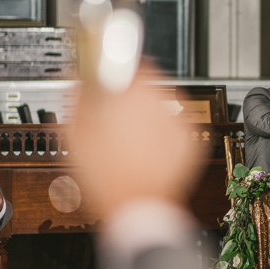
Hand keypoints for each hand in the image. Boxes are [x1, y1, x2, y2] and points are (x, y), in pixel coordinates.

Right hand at [72, 64, 194, 219]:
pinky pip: (176, 126)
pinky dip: (165, 132)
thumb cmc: (108, 178)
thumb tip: (80, 76)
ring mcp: (179, 121)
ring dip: (150, 112)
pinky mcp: (192, 139)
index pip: (130, 59)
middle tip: (116, 114)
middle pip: (148, 81)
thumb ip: (79, 97)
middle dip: (133, 93)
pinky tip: (149, 149)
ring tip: (132, 137)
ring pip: (164, 103)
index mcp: (132, 95)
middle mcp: (161, 103)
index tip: (112, 73)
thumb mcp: (77, 135)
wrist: (139, 210)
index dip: (119, 66)